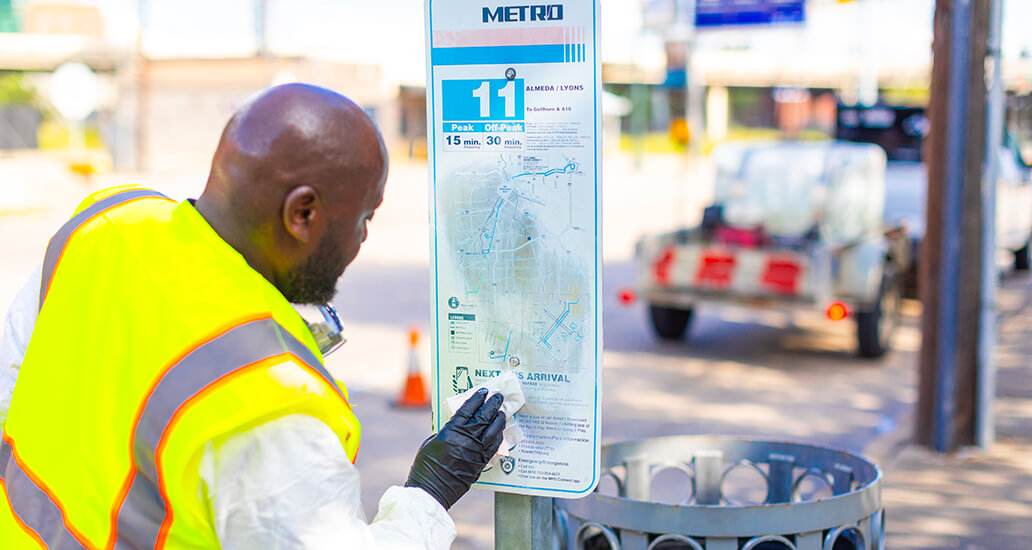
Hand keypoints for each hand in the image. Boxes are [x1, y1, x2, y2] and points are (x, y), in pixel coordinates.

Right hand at [405, 389, 505, 509]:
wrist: (431, 491)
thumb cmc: (426, 466)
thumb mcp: (432, 441)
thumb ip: (447, 431)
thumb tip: (459, 425)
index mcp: (451, 432)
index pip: (468, 410)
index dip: (477, 399)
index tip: (483, 391)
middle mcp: (466, 440)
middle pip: (484, 417)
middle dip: (492, 404)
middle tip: (498, 396)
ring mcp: (475, 453)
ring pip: (493, 431)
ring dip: (499, 419)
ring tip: (502, 411)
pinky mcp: (480, 464)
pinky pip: (494, 447)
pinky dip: (498, 437)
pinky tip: (500, 431)